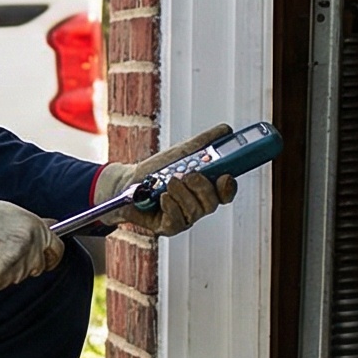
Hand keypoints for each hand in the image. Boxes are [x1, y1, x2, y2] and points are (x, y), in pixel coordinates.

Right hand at [0, 187, 63, 289]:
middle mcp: (32, 248)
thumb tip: (48, 230)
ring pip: (18, 276)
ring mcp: (19, 264)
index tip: (46, 261)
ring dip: (6, 270)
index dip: (51, 257)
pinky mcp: (3, 276)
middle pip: (37, 267)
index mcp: (38, 231)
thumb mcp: (16, 214)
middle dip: (24, 264)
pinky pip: (0, 282)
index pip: (57, 251)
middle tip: (5, 253)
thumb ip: (33, 228)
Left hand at [97, 123, 239, 235]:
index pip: (225, 193)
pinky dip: (170, 205)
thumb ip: (205, 141)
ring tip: (169, 182)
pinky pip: (177, 221)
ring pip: (194, 211)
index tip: (225, 176)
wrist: (128, 182)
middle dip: (202, 187)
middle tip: (189, 175)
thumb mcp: (182, 152)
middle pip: (211, 203)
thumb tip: (226, 130)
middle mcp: (197, 205)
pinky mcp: (169, 227)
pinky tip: (162, 196)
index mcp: (205, 189)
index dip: (229, 187)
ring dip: (182, 193)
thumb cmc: (156, 170)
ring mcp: (184, 218)